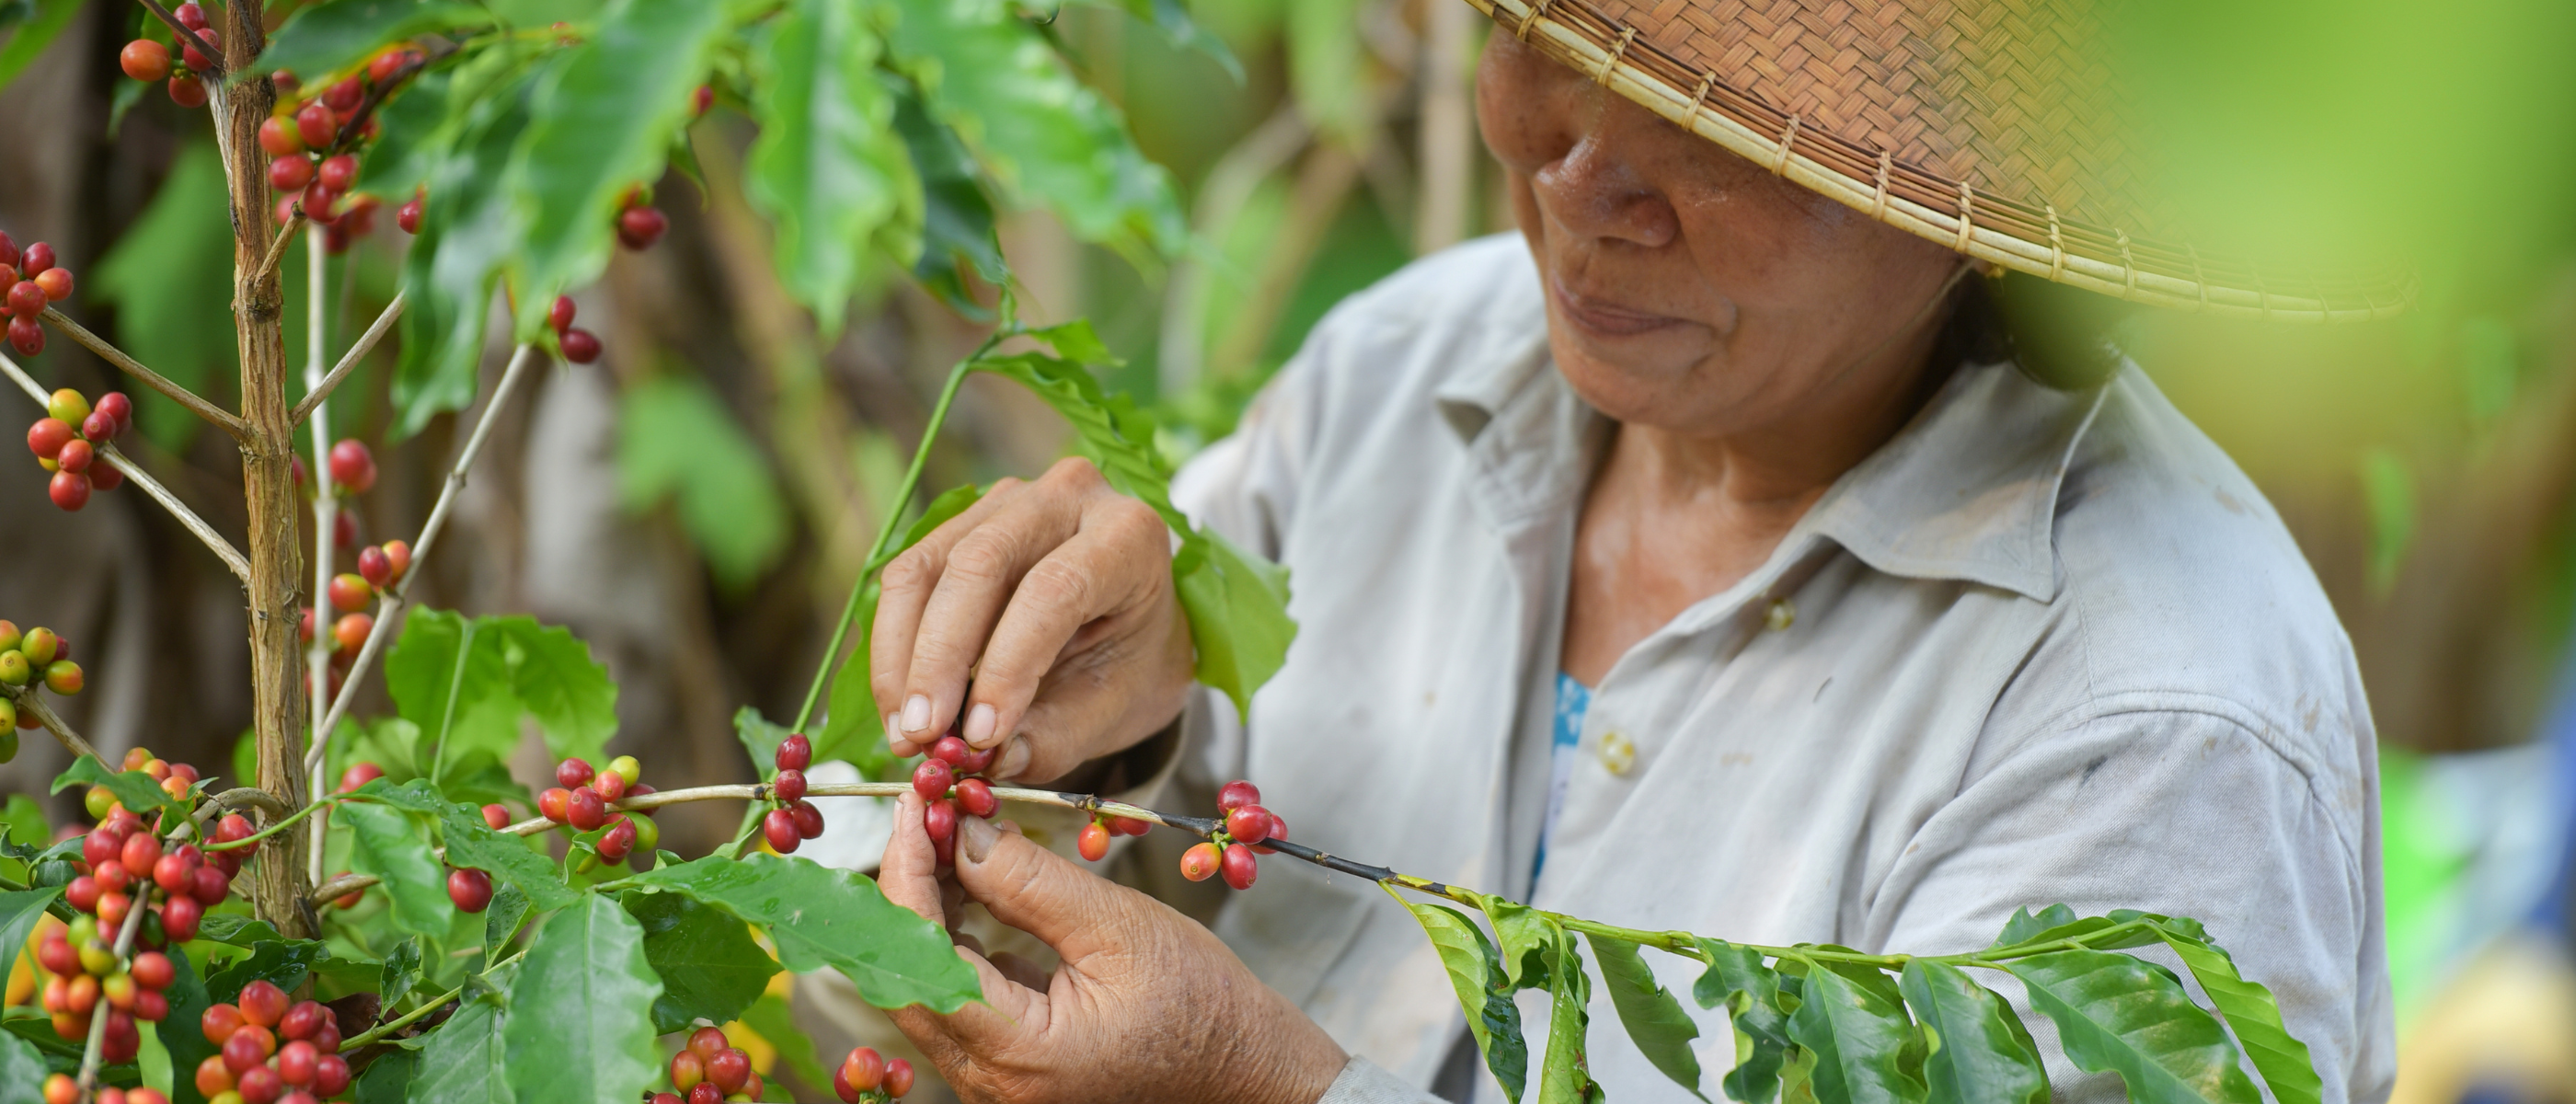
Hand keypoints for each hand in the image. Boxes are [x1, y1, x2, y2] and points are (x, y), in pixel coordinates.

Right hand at [871, 457, 1193, 781]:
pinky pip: (908, 576)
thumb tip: (992, 763)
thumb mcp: (1121, 705)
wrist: (1136, 616)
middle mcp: (1068, 496)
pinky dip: (895, 644)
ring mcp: (1007, 500)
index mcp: (1129, 535)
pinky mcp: (963, 520)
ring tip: (906, 729)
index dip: (1009, 663)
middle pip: (978, 564)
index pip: (1055, 588)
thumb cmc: (1134, 658)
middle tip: (922, 735)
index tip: (980, 734)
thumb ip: (1062, 735)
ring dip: (903, 655)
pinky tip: (901, 700)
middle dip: (939, 658)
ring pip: (926, 566)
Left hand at [879, 792, 1346, 1103]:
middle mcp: (990, 1083)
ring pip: (922, 987)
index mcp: (1020, 1054)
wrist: (1246, 1071)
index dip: (907, 874)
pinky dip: (948, 939)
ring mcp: (993, 1083)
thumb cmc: (1202, 1007)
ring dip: (924, 909)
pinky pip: (953, 1000)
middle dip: (906, 887)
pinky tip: (965, 888)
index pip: (921, 957)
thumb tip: (963, 831)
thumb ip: (1031, 882)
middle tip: (928, 813)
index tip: (918, 807)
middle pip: (904, 977)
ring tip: (947, 837)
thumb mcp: (1119, 927)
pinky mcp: (1006, 1069)